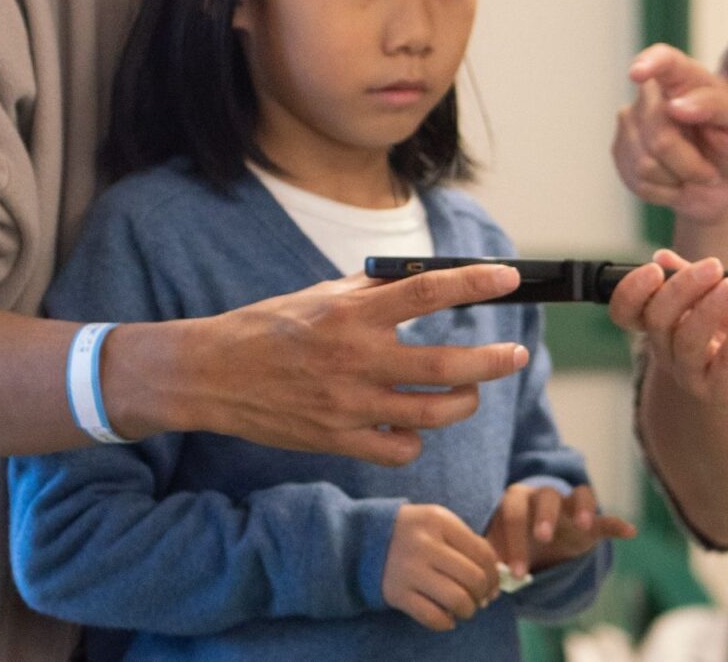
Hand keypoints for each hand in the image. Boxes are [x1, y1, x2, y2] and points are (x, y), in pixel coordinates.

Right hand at [152, 264, 528, 463]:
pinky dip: (415, 439)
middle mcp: (355, 358)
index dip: (475, 284)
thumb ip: (369, 292)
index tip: (509, 279)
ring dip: (464, 402)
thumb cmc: (266, 328)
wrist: (212, 375)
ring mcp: (348, 404)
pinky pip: (399, 449)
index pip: (428, 292)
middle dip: (492, 362)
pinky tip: (414, 426)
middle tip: (515, 355)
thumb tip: (419, 279)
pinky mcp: (338, 440)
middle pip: (446, 365)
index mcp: (351, 314)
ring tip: (470, 392)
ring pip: (432, 414)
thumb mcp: (318, 296)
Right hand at [382, 503, 501, 630]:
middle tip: (480, 599)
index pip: (482, 552)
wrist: (362, 540)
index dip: (494, 574)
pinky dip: (446, 622)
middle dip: (483, 594)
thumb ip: (465, 542)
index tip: (493, 585)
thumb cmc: (411, 532)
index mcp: (439, 521)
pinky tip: (447, 618)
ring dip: (468, 610)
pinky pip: (433, 617)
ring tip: (465, 609)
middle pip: (473, 578)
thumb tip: (494, 578)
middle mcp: (425, 544)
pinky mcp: (397, 593)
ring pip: (457, 599)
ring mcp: (410, 569)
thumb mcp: (437, 523)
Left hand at [485, 482, 636, 578]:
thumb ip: (490, 563)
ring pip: (578, 495)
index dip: (514, 541)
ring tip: (583, 525)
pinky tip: (630, 532)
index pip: (514, 513)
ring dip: (581, 508)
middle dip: (544, 516)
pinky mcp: (590, 523)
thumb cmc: (511, 544)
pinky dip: (616, 523)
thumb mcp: (498, 551)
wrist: (534, 542)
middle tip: (542, 538)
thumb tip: (485, 593)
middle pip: (546, 496)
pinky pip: (605, 518)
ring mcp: (569, 508)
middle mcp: (543, 498)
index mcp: (517, 502)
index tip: (516, 573)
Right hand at [608, 249, 727, 417]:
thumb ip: (699, 278)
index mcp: (669, 330)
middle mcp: (675, 357)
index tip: (656, 269)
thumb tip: (662, 257)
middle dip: (681, 288)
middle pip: (656, 322)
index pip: (628, 314)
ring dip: (708, 309)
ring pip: (685, 345)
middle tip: (715, 266)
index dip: (631, 292)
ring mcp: (700, 381)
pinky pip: (725, 369)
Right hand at [612, 45, 727, 224]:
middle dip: (688, 162)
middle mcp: (652, 96)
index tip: (638, 73)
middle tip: (710, 171)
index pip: (663, 61)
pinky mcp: (622, 154)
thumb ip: (717, 105)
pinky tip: (677, 182)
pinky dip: (664, 191)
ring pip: (645, 162)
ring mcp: (632, 124)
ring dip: (678, 178)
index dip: (649, 63)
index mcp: (685, 77)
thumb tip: (675, 106)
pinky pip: (637, 180)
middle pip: (658, 133)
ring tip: (693, 173)